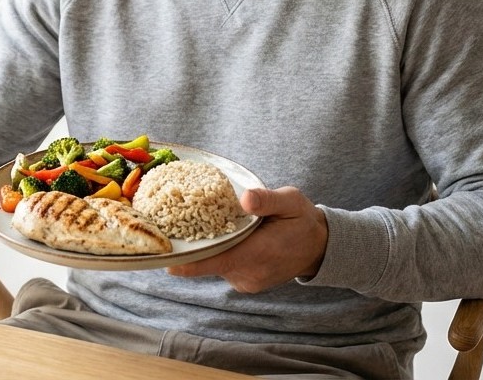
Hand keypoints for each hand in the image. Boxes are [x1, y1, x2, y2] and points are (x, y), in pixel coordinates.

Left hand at [166, 186, 326, 292]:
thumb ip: (268, 200)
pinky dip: (218, 254)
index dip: (187, 261)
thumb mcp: (291, 202)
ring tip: (196, 226)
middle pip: (208, 262)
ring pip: (214, 265)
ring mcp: (246, 281)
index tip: (164, 257)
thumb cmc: (302, 221)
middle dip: (192, 246)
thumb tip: (245, 199)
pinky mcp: (244, 283)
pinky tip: (220, 237)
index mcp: (259, 253)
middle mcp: (249, 273)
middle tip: (170, 225)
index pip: (215, 261)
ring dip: (206, 249)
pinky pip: (222, 268)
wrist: (318, 248)